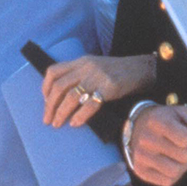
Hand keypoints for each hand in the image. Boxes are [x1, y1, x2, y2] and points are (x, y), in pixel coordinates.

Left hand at [42, 54, 156, 128]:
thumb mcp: (94, 67)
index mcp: (80, 62)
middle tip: (47, 120)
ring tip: (57, 124)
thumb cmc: (117, 72)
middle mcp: (86, 67)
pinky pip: (90, 104)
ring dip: (61, 112)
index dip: (45, 88)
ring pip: (71, 96)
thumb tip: (63, 98)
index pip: (53, 72)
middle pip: (59, 87)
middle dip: (50, 105)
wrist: (141, 69)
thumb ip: (80, 76)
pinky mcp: (109, 88)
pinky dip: (80, 115)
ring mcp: (97, 77)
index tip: (45, 101)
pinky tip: (75, 123)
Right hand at [127, 104, 186, 185]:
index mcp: (157, 121)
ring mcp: (141, 156)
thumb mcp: (181, 112)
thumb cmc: (164, 120)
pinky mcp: (140, 170)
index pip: (186, 139)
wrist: (138, 127)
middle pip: (183, 156)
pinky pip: (167, 181)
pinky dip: (175, 175)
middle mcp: (146, 139)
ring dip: (184, 165)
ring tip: (180, 155)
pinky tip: (171, 163)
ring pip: (176, 172)